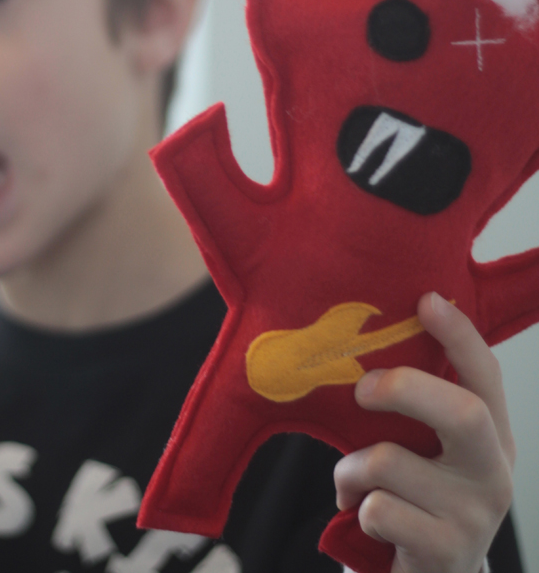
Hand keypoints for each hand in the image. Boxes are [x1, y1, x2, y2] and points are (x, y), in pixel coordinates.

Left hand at [334, 292, 514, 572]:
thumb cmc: (418, 498)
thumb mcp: (429, 448)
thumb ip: (418, 406)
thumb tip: (368, 337)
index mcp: (493, 435)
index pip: (486, 375)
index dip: (460, 335)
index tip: (426, 299)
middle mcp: (494, 472)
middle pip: (463, 412)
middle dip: (404, 388)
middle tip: (362, 389)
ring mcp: (474, 516)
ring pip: (392, 461)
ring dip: (353, 467)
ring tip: (355, 480)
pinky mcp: (445, 552)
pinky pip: (378, 508)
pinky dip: (354, 505)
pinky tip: (364, 516)